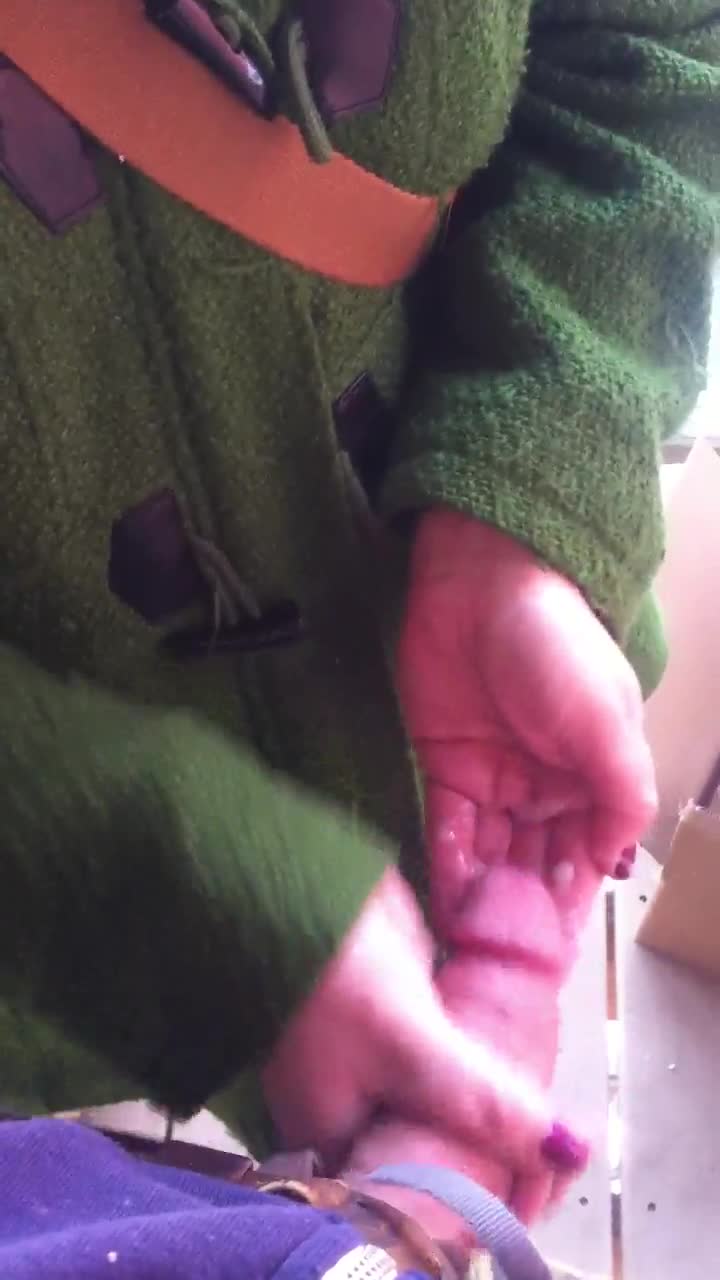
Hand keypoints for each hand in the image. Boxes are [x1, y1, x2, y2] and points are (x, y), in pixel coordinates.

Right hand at [262, 868, 570, 1180]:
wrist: (296, 882)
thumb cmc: (332, 978)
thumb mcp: (409, 1047)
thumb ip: (482, 1100)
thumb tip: (568, 1148)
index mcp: (342, 1142)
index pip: (423, 1199)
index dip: (490, 1197)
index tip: (552, 1177)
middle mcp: (356, 1115)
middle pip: (443, 1153)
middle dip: (503, 1152)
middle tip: (565, 1146)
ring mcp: (377, 1067)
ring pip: (452, 1105)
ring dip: (500, 1107)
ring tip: (558, 1115)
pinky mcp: (399, 1023)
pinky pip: (451, 1057)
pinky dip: (484, 1062)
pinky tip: (527, 1064)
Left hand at [397, 509, 655, 937]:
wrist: (481, 582)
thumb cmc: (556, 645)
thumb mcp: (608, 720)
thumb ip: (624, 793)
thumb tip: (617, 862)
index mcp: (593, 779)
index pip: (584, 856)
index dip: (569, 903)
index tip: (549, 955)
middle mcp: (544, 788)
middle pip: (532, 864)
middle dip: (519, 913)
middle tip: (498, 962)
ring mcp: (491, 780)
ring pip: (488, 855)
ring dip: (480, 897)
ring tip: (466, 946)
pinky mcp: (442, 767)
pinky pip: (446, 827)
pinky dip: (445, 863)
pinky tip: (440, 902)